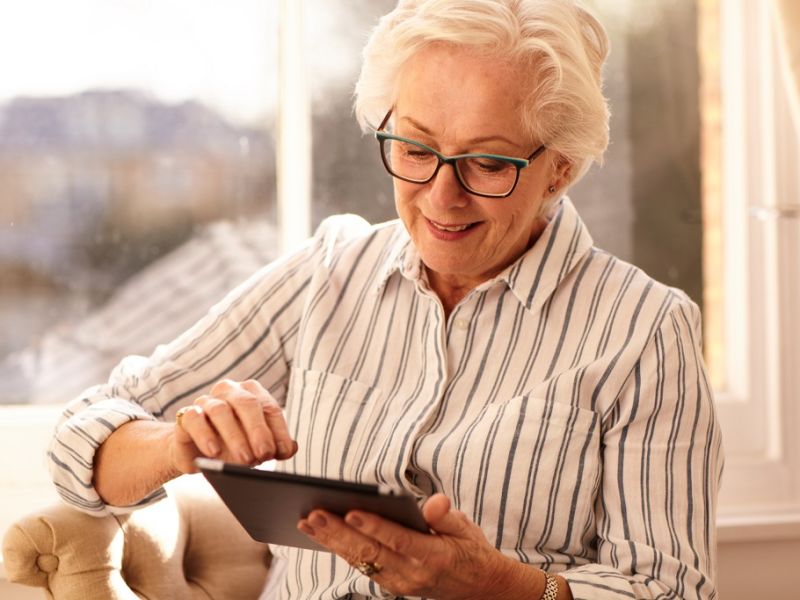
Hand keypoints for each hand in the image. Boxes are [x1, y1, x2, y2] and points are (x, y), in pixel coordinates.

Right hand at [171, 379, 296, 472]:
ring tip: (244, 459)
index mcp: (252, 393)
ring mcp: (207, 401)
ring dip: (234, 436)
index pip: (270, 408)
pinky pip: (194, 418)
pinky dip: (205, 435)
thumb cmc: (233, 445)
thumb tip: (291, 448)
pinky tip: (214, 452)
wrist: (197, 453)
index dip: (278, 430)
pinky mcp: (186, 415)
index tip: (281, 451)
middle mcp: (230, 391)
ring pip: (221, 410)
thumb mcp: (256, 447)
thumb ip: (276, 446)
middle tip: (264, 455)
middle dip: (258, 430)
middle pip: (247, 403)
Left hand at [297, 493, 540, 599]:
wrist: (480, 589)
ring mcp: (400, 583)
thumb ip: (446, 515)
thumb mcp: (466, 529)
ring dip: (332, 542)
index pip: (398, 540)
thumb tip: (434, 502)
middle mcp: (413, 574)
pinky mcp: (392, 585)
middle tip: (314, 514)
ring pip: (361, 560)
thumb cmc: (471, 551)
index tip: (352, 511)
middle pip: (371, 552)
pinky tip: (323, 535)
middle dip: (339, 533)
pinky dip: (341, 550)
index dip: (374, 526)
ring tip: (308, 522)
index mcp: (434, 556)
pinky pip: (363, 566)